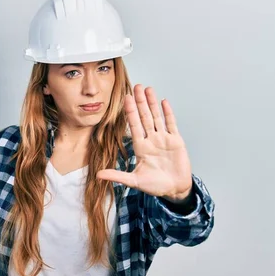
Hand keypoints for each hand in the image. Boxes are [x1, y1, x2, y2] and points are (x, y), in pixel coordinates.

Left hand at [97, 85, 192, 201]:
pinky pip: (171, 124)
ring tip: (148, 89)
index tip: (125, 98)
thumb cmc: (155, 186)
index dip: (130, 112)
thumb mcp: (134, 181)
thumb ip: (117, 176)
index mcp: (141, 147)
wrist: (175, 189)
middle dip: (140, 102)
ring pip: (157, 117)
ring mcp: (164, 139)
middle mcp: (151, 140)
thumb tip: (98, 175)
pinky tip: (163, 101)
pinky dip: (168, 113)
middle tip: (135, 86)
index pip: (134, 125)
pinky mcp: (176, 140)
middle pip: (144, 117)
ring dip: (152, 103)